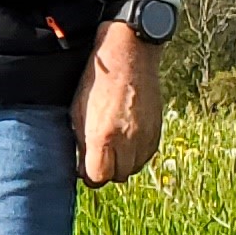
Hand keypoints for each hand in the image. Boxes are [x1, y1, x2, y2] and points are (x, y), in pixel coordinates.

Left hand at [76, 22, 162, 185]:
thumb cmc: (97, 82)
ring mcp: (145, 136)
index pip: (98, 177)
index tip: (84, 167)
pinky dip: (136, 154)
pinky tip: (126, 140)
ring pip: (133, 168)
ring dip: (122, 163)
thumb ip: (82, 144)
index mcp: (103, 137)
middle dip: (105, 171)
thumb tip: (82, 170)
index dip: (89, 175)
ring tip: (112, 146)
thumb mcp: (78, 112)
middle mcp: (127, 141)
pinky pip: (146, 156)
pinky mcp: (157, 131)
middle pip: (117, 176)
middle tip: (97, 157)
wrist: (129, 56)